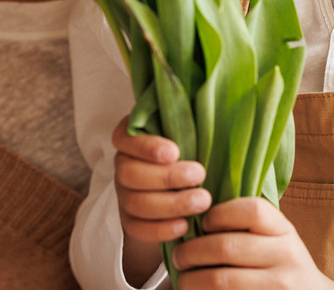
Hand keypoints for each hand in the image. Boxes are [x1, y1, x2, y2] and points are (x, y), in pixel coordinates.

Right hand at [112, 116, 210, 283]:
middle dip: (166, 177)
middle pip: (130, 173)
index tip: (174, 152)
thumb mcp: (187, 130)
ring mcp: (123, 194)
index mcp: (130, 138)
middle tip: (200, 176)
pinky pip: (137, 228)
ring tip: (203, 201)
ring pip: (135, 202)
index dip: (146, 146)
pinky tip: (185, 225)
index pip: (125, 138)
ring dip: (170, 204)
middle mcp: (122, 164)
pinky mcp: (130, 220)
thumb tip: (211, 104)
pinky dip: (160, 229)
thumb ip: (189, 120)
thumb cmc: (189, 149)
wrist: (183, 186)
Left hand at [170, 197, 333, 289]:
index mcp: (285, 231)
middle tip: (179, 256)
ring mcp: (278, 286)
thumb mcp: (277, 238)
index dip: (219, 213)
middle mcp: (286, 257)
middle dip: (192, 251)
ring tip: (183, 277)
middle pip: (227, 246)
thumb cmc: (282, 265)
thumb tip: (196, 211)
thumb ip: (248, 225)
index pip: (251, 210)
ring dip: (191, 279)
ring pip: (221, 279)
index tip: (203, 223)